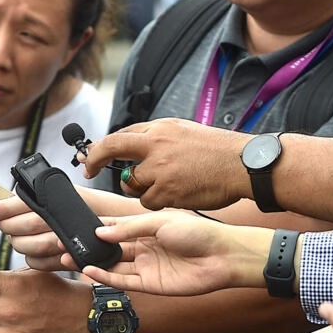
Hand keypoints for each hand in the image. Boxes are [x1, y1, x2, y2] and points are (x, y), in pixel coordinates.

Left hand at [0, 189, 144, 270]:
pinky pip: (40, 263)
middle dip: (8, 226)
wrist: (125, 225)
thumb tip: (8, 199)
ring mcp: (67, 240)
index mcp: (60, 201)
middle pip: (24, 226)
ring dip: (19, 243)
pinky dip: (31, 260)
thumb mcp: (67, 193)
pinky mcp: (71, 259)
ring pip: (30, 246)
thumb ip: (40, 196)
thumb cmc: (93, 207)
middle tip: (1, 224)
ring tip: (16, 237)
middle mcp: (63, 220)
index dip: (3, 208)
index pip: (23, 203)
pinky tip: (31, 253)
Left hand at [79, 118, 249, 210]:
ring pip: (132, 184)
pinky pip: (148, 202)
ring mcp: (160, 170)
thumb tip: (128, 144)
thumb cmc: (216, 149)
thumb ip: (154, 137)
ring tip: (166, 184)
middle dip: (97, 161)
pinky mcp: (168, 191)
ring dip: (141, 188)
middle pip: (112, 151)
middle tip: (90, 169)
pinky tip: (175, 195)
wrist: (244, 164)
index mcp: (159, 130)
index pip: (118, 136)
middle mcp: (155, 146)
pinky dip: (157, 201)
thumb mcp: (182, 130)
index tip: (89, 158)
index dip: (99, 149)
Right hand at [80, 212, 266, 294]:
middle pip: (109, 248)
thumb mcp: (160, 222)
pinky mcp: (150, 284)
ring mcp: (145, 266)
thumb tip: (101, 231)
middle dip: (87, 247)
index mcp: (145, 229)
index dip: (94, 228)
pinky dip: (105, 277)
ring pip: (112, 265)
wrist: (224, 256)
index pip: (113, 228)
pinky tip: (89, 271)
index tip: (72, 227)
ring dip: (91, 262)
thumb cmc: (199, 233)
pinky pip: (122, 281)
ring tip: (68, 257)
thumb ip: (129, 228)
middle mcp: (143, 248)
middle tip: (64, 244)